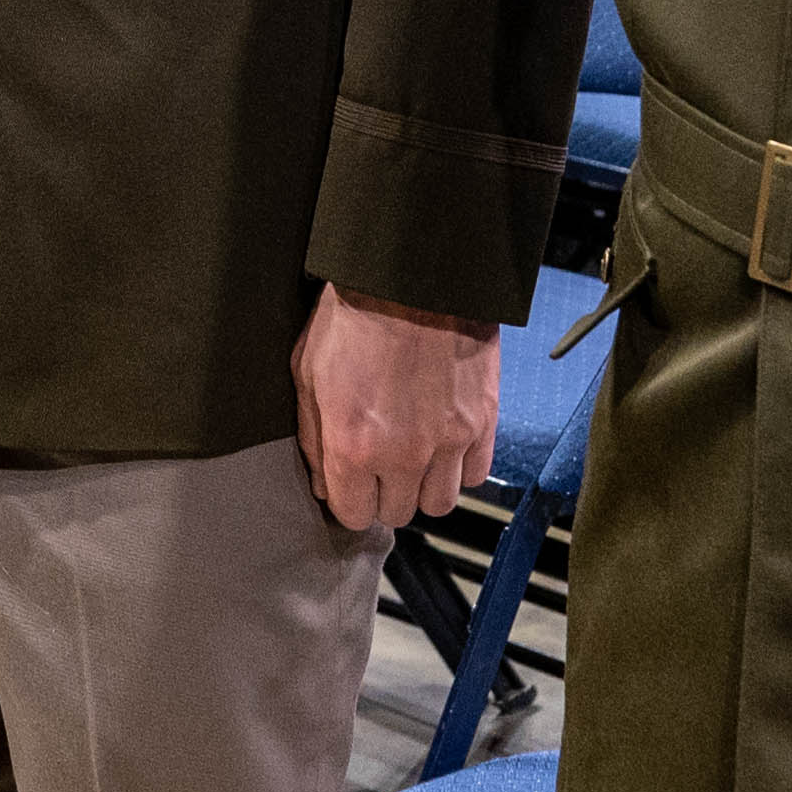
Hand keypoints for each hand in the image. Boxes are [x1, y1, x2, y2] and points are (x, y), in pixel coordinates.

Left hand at [293, 285, 499, 529]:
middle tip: (380, 466)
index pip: (354, 514)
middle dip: (384, 495)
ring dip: (424, 487)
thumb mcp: (308, 373)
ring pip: (440, 503)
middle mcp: (404, 454)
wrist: (410, 277)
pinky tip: (443, 444)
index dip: (349, 500)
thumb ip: (314, 439)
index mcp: (354, 446)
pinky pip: (477, 474)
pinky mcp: (483, 421)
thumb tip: (324, 485)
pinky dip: (460, 467)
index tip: (350, 484)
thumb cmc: (351, 317)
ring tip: (413, 459)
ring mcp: (449, 440)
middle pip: (398, 513)